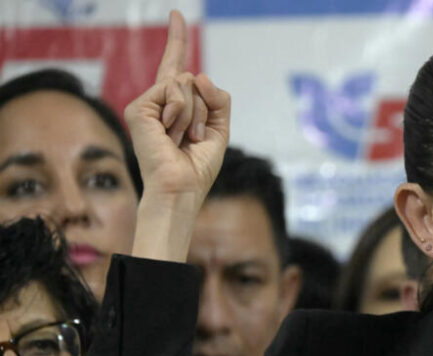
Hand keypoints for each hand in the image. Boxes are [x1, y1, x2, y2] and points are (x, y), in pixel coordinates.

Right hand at [125, 10, 229, 206]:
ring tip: (183, 138)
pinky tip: (171, 134)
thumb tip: (198, 73)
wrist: (181, 188)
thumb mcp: (219, 129)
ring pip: (186, 83)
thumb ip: (217, 99)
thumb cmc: (198, 165)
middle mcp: (158, 101)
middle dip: (206, 109)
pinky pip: (174, 92)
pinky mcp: (139, 109)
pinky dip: (182, 113)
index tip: (177, 15)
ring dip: (196, 114)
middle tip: (195, 138)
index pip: (177, 66)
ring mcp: (147, 104)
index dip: (177, 40)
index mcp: (176, 105)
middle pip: (194, 79)